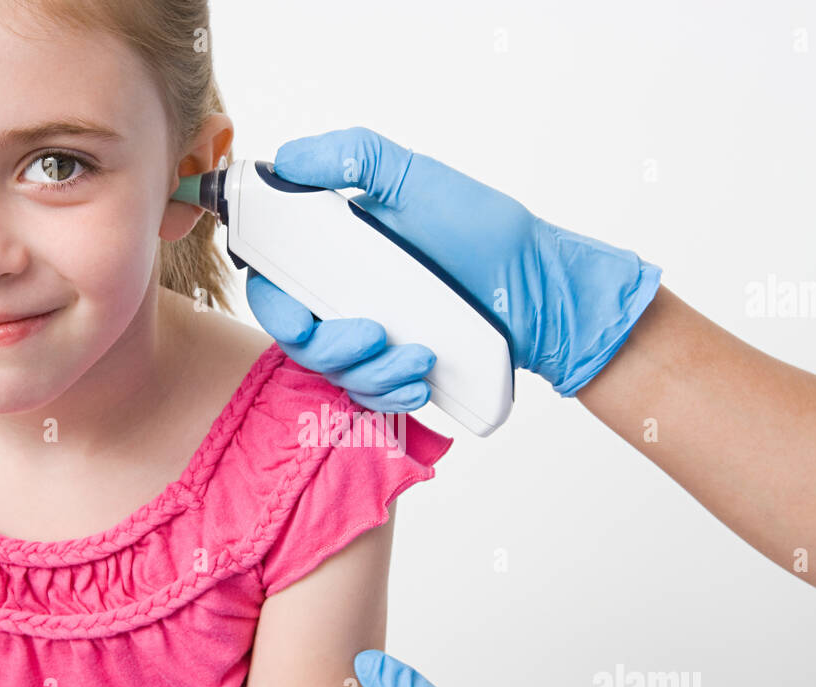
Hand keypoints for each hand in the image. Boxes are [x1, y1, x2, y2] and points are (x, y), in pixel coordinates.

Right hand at [247, 126, 661, 408]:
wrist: (540, 291)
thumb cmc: (485, 232)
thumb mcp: (419, 180)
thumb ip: (356, 156)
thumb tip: (288, 159)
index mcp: (336, 253)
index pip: (276, 283)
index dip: (275, 305)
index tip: (300, 317)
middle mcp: (345, 297)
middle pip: (299, 339)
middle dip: (330, 348)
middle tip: (374, 335)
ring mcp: (371, 338)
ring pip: (337, 374)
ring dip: (372, 373)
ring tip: (420, 356)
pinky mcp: (397, 371)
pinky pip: (372, 399)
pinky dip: (392, 395)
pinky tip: (420, 381)